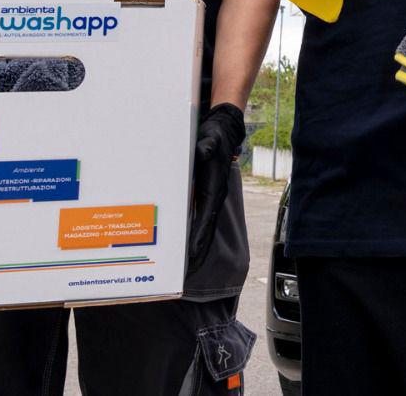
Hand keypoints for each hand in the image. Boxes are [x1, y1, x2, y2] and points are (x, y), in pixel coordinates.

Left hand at [188, 102, 246, 269]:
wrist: (223, 131)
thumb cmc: (215, 136)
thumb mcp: (210, 138)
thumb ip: (206, 145)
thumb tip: (201, 152)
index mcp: (214, 188)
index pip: (206, 219)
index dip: (198, 239)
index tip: (190, 258)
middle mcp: (213, 197)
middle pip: (205, 231)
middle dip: (196, 253)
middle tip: (185, 275)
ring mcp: (209, 198)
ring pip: (201, 227)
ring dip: (194, 248)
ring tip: (183, 268)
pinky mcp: (203, 194)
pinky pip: (197, 218)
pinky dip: (192, 233)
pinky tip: (182, 243)